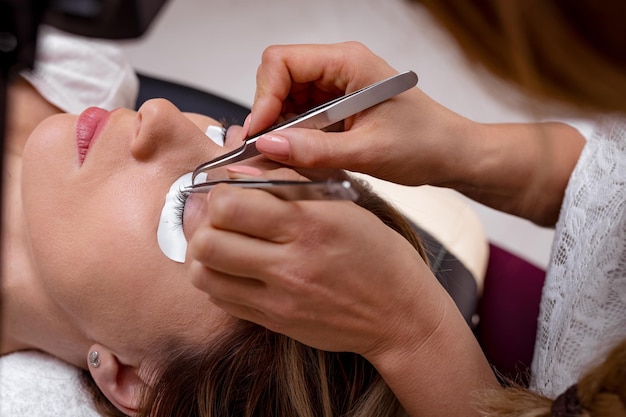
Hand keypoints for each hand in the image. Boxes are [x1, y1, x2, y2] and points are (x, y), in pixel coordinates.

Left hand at [186, 171, 445, 358]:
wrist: (399, 315)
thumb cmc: (379, 256)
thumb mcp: (345, 206)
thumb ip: (289, 184)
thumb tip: (238, 172)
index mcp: (310, 225)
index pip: (230, 205)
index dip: (219, 193)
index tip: (229, 192)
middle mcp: (290, 264)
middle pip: (207, 242)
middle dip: (204, 225)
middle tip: (220, 220)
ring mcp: (279, 299)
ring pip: (204, 276)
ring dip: (206, 255)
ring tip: (224, 244)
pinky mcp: (274, 322)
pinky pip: (221, 301)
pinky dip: (219, 281)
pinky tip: (237, 269)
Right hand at [250, 42, 474, 185]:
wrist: (451, 154)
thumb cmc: (426, 143)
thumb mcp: (367, 152)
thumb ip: (314, 150)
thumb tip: (269, 145)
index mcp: (350, 62)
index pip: (282, 61)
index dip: (263, 96)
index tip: (260, 132)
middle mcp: (341, 67)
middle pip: (279, 77)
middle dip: (269, 113)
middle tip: (271, 147)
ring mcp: (339, 84)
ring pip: (287, 96)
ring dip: (282, 125)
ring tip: (292, 153)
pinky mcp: (338, 104)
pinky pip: (302, 112)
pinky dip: (295, 133)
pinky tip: (305, 151)